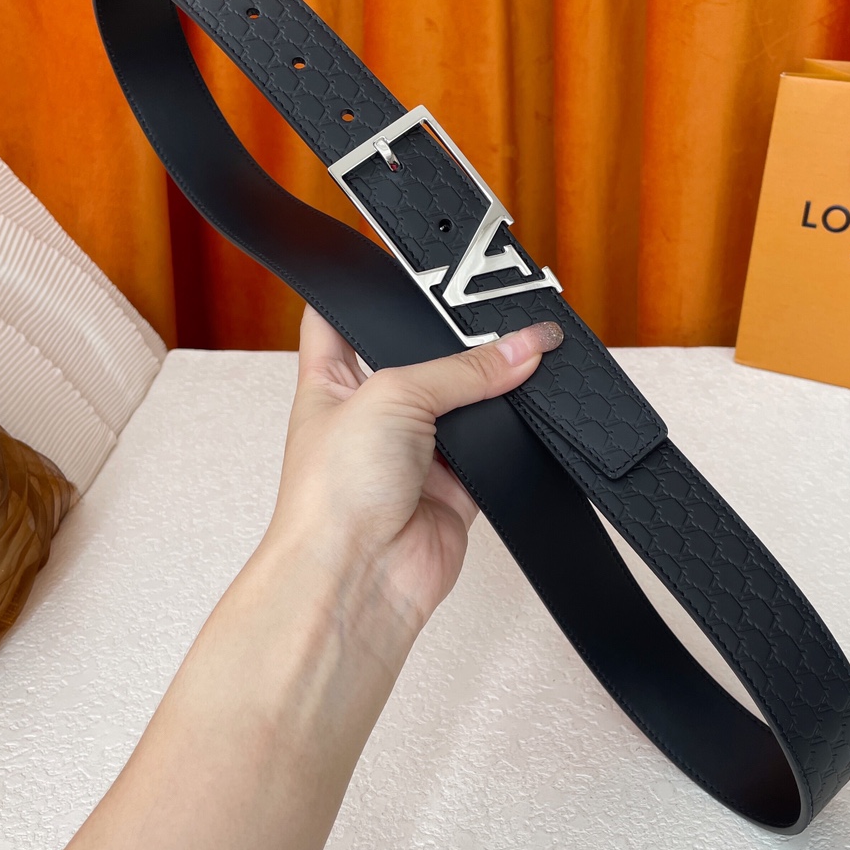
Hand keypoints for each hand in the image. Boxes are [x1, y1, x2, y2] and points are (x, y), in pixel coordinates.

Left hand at [262, 303, 563, 632]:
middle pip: (423, 359)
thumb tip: (519, 347)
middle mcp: (372, 416)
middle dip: (454, 344)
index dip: (367, 295)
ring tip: (512, 364)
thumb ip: (462, 368)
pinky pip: (493, 450)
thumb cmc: (330, 496)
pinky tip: (518, 417)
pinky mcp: (454, 487)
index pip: (341, 321)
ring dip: (488, 392)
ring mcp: (414, 452)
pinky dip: (510, 436)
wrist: (357, 577)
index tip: (400, 272)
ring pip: (465, 404)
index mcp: (331, 382)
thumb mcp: (392, 396)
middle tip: (487, 318)